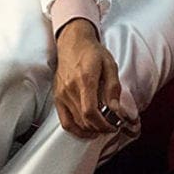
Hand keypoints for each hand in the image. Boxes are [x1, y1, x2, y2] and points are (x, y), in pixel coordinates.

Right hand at [54, 19, 121, 138]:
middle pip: (84, 120)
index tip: (113, 126)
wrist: (72, 43)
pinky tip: (86, 130)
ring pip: (75, 123)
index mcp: (85, 79)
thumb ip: (113, 87)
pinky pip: (64, 121)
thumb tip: (116, 108)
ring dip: (89, 130)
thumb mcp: (110, 64)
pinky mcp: (57, 98)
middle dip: (100, 128)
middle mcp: (70, 89)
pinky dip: (76, 129)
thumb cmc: (92, 52)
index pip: (90, 111)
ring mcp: (61, 94)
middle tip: (111, 127)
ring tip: (101, 128)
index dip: (103, 124)